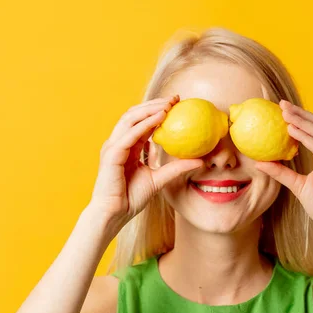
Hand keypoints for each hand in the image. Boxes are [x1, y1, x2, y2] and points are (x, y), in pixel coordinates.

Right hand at [89, 95, 203, 224]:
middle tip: (175, 98)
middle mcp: (118, 143)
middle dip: (155, 104)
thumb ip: (176, 168)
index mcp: (127, 146)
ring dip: (150, 109)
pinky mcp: (112, 154)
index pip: (141, 122)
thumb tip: (200, 161)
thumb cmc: (132, 198)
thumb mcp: (160, 179)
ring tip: (169, 104)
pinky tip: (160, 117)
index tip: (177, 104)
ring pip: (131, 119)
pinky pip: (129, 134)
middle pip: (135, 115)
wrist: (114, 214)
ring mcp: (113, 147)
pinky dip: (145, 124)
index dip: (158, 110)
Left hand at [255, 100, 312, 230]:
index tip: (281, 109)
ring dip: (302, 121)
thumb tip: (259, 162)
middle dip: (299, 113)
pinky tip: (293, 131)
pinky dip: (307, 138)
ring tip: (285, 113)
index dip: (299, 117)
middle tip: (281, 104)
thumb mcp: (296, 185)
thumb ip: (281, 172)